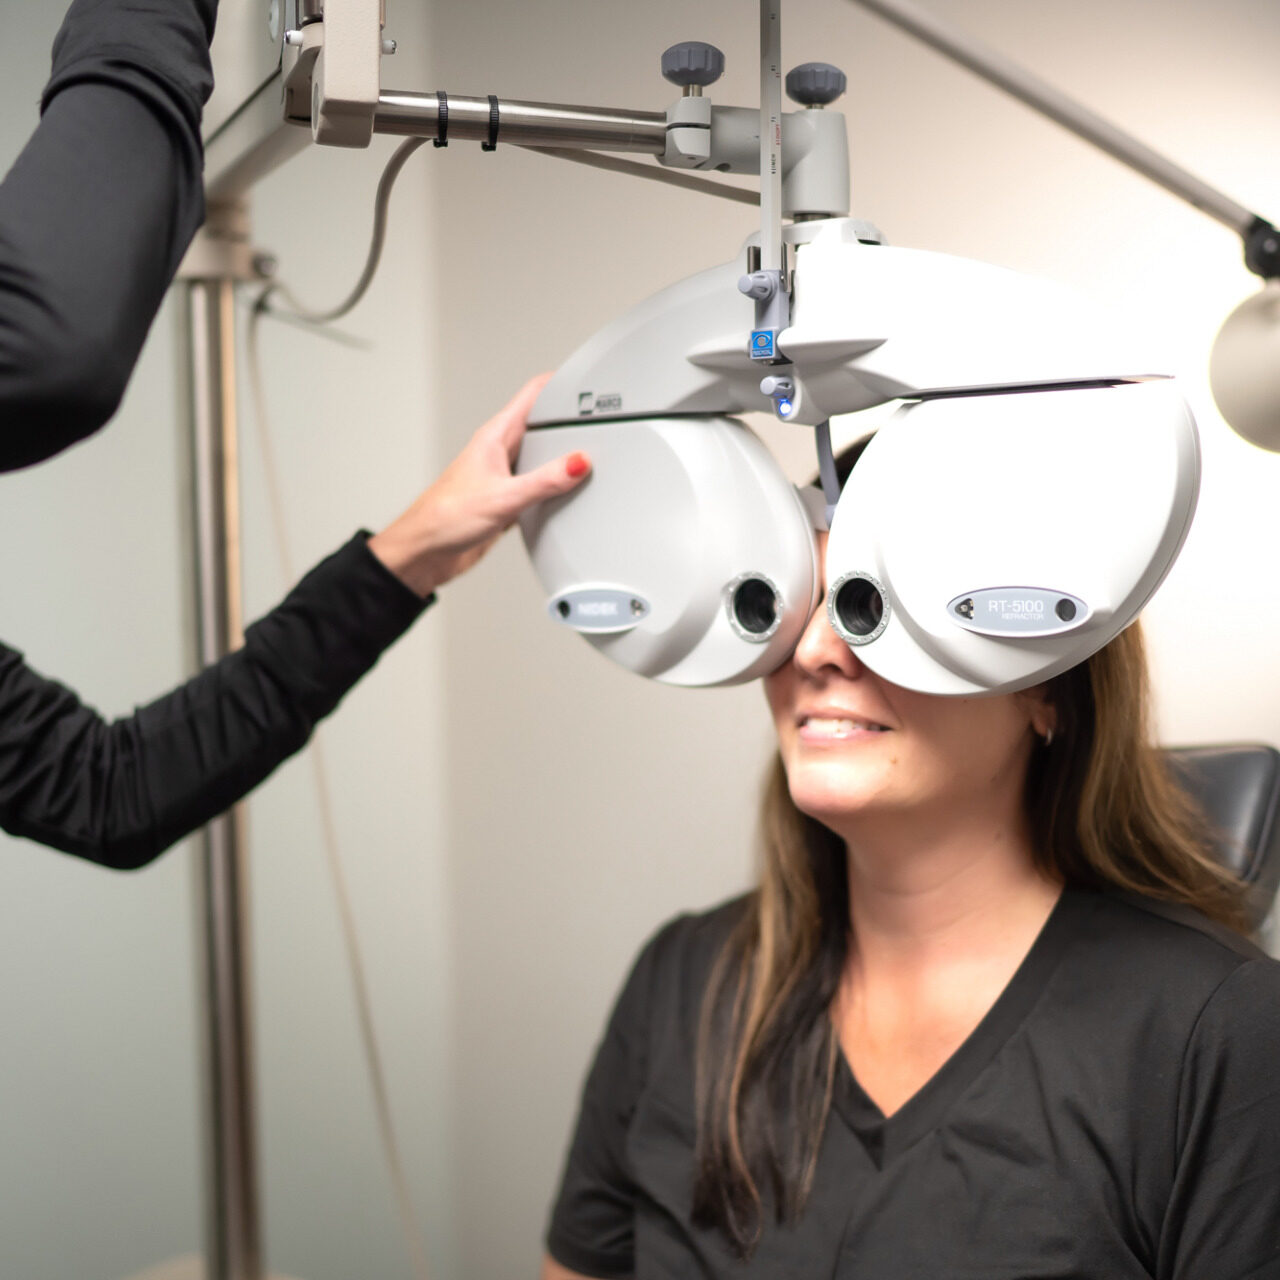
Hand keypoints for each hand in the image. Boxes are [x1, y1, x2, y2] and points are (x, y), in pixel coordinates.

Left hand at [368, 374, 590, 597]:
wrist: (426, 551)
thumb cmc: (445, 518)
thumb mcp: (504, 498)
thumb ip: (545, 481)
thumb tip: (578, 463)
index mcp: (495, 437)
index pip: (533, 394)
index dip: (560, 382)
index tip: (588, 381)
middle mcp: (500, 451)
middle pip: (542, 424)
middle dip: (569, 420)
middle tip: (599, 423)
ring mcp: (503, 474)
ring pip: (541, 456)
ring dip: (563, 456)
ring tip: (591, 457)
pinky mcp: (506, 499)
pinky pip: (538, 485)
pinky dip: (554, 487)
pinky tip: (566, 496)